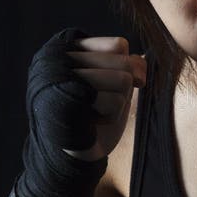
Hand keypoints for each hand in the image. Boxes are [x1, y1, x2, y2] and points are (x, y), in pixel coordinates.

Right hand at [63, 36, 146, 161]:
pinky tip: (91, 122)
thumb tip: (139, 69)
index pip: (118, 45)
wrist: (74, 152)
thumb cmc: (96, 111)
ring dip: (116, 103)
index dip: (125, 68)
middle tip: (98, 103)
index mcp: (67, 46)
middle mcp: (58, 57)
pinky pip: (115, 102)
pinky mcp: (66, 103)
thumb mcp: (116, 80)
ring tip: (94, 111)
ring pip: (123, 80)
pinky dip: (111, 117)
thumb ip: (129, 63)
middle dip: (120, 89)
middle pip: (124, 63)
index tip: (107, 85)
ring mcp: (59, 78)